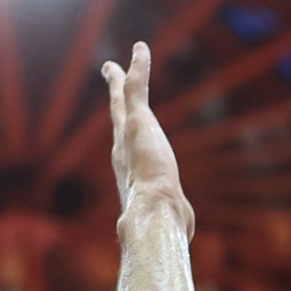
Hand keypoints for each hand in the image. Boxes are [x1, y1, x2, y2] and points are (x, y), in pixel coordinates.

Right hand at [103, 41, 192, 227]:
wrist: (153, 214)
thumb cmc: (161, 224)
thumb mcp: (170, 221)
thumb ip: (173, 222)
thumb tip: (180, 241)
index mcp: (129, 170)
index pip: (125, 145)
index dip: (124, 130)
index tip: (123, 120)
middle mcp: (122, 150)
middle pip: (116, 115)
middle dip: (114, 95)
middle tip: (109, 75)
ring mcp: (127, 133)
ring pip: (122, 97)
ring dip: (122, 76)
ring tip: (117, 61)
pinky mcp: (138, 120)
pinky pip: (138, 86)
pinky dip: (139, 66)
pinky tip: (141, 48)